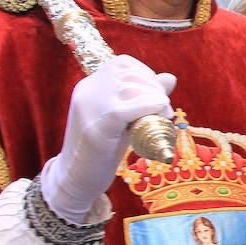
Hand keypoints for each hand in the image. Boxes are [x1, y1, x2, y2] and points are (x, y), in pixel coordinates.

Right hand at [41, 55, 175, 222]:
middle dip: (155, 89)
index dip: (147, 76)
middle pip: (129, 74)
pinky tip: (158, 119)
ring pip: (130, 88)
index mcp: (90, 85)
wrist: (75, 180)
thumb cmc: (103, 150)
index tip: (158, 98)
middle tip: (165, 112)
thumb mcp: (125, 119)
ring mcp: (89, 108)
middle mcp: (87, 90)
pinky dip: (148, 109)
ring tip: (162, 119)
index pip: (124, 64)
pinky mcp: (97, 127)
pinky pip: (126, 108)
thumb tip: (170, 77)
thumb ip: (144, 97)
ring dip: (155, 100)